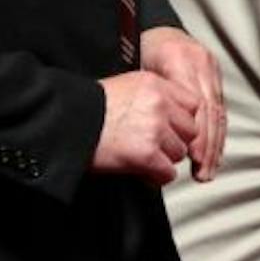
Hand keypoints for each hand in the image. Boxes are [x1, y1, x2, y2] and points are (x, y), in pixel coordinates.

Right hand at [90, 70, 200, 186]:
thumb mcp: (124, 86)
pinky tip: (141, 171)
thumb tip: (171, 115)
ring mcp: (155, 129)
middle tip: (155, 146)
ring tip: (143, 158)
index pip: (191, 103)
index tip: (171, 128)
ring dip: (165, 159)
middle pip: (190, 130)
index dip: (181, 119)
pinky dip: (156, 177)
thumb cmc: (87, 108)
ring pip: (180, 152)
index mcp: (154, 83)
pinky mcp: (148, 154)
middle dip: (175, 141)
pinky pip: (168, 173)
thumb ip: (152, 96)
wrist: (68, 123)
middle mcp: (159, 103)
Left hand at [141, 25, 224, 180]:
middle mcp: (199, 61)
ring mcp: (210, 67)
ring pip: (218, 111)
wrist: (156, 28)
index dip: (197, 134)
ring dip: (215, 144)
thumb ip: (147, 98)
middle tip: (202, 171)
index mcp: (177, 57)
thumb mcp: (137, 69)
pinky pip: (220, 107)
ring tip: (208, 169)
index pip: (195, 102)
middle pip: (210, 110)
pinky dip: (217, 133)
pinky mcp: (215, 74)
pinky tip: (214, 152)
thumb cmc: (140, 49)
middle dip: (208, 146)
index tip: (194, 158)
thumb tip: (150, 136)